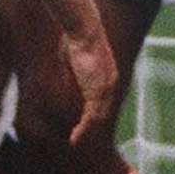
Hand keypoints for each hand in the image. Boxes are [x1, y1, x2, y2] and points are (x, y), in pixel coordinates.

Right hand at [61, 24, 118, 146]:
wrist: (83, 30)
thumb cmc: (75, 38)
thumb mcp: (73, 57)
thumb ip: (71, 70)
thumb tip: (63, 74)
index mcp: (106, 77)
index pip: (102, 102)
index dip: (92, 115)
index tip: (83, 125)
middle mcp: (111, 85)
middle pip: (103, 113)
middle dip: (92, 129)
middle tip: (80, 139)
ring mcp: (106, 89)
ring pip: (98, 119)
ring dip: (86, 133)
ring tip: (75, 143)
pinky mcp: (99, 92)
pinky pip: (92, 117)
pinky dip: (83, 131)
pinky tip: (74, 139)